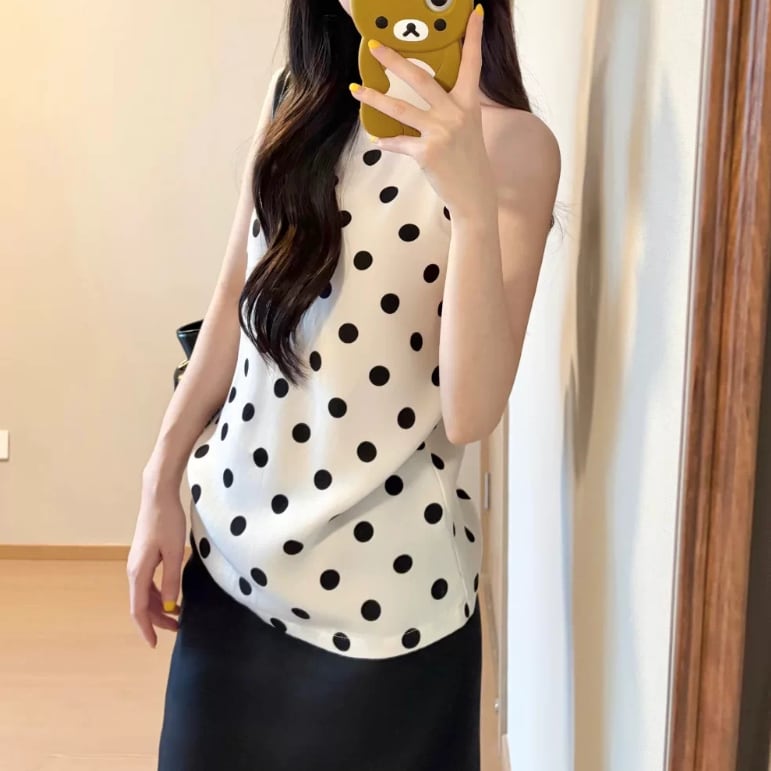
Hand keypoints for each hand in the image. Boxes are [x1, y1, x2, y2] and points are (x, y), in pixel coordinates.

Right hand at [126, 480, 186, 647]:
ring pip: (145, 594)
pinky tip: (171, 595)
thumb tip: (169, 605)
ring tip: (178, 615)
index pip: (138, 610)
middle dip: (157, 620)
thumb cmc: (167, 521)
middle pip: (141, 604)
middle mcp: (134, 570)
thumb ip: (172, 579)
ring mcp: (138, 562)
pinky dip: (158, 593)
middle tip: (177, 629)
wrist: (157, 496)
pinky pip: (148, 582)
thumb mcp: (175, 551)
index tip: (155, 645)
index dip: (146, 629)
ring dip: (158, 607)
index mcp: (138, 572)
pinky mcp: (145, 555)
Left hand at [348, 4, 495, 220]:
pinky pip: (399, 142)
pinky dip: (386, 141)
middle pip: (421, 78)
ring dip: (374, 98)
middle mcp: (455, 113)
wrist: (474, 194)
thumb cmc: (468, 160)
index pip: (472, 63)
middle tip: (374, 47)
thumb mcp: (468, 127)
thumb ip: (452, 107)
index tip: (473, 12)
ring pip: (400, 108)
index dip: (472, 37)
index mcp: (468, 103)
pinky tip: (377, 139)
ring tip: (356, 89)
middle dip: (394, 60)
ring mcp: (440, 132)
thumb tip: (428, 96)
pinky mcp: (426, 152)